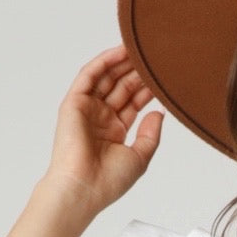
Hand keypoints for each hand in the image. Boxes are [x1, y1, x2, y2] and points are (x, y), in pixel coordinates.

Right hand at [41, 45, 163, 214]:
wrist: (83, 189)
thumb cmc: (108, 181)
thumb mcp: (140, 157)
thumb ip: (151, 134)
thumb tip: (159, 112)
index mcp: (114, 131)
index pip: (133, 102)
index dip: (147, 88)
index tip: (163, 77)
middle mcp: (100, 118)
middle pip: (120, 87)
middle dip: (136, 72)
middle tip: (153, 57)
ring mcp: (86, 109)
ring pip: (106, 78)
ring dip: (121, 62)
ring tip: (139, 48)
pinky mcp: (73, 103)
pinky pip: (89, 76)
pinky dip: (104, 62)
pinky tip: (119, 52)